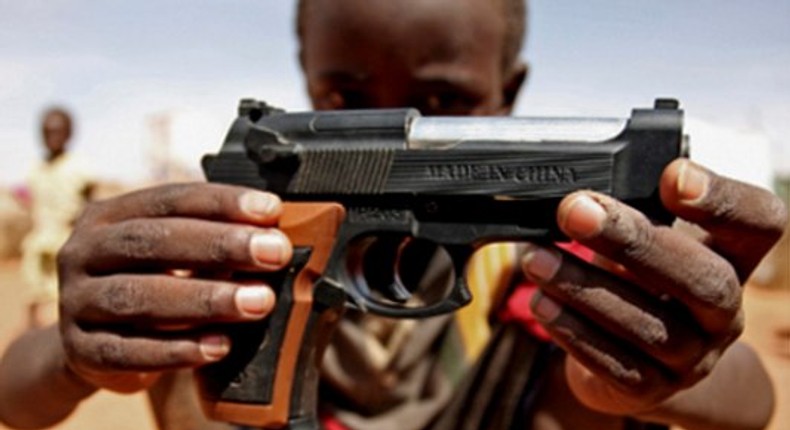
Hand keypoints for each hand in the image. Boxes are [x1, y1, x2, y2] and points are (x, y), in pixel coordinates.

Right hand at [57, 183, 292, 392]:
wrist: (95, 346)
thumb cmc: (152, 286)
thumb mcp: (173, 257)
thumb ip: (214, 242)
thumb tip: (279, 235)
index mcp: (109, 216)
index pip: (169, 199)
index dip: (222, 202)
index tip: (272, 209)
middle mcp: (84, 251)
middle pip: (152, 241)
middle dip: (220, 245)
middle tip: (274, 253)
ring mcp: (76, 302)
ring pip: (139, 296)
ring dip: (205, 298)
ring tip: (259, 302)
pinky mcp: (81, 350)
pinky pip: (128, 351)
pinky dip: (177, 351)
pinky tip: (220, 347)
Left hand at [521, 159, 786, 413]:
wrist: (636, 358)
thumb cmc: (637, 279)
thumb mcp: (645, 240)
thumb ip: (630, 212)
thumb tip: (576, 196)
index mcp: (732, 257)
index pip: (759, 223)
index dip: (724, 198)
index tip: (673, 175)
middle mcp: (724, 311)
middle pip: (703, 279)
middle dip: (633, 241)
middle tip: (574, 211)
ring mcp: (694, 357)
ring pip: (651, 327)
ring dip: (585, 287)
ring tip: (536, 259)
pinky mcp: (652, 388)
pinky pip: (616, 363)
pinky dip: (574, 330)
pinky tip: (542, 302)